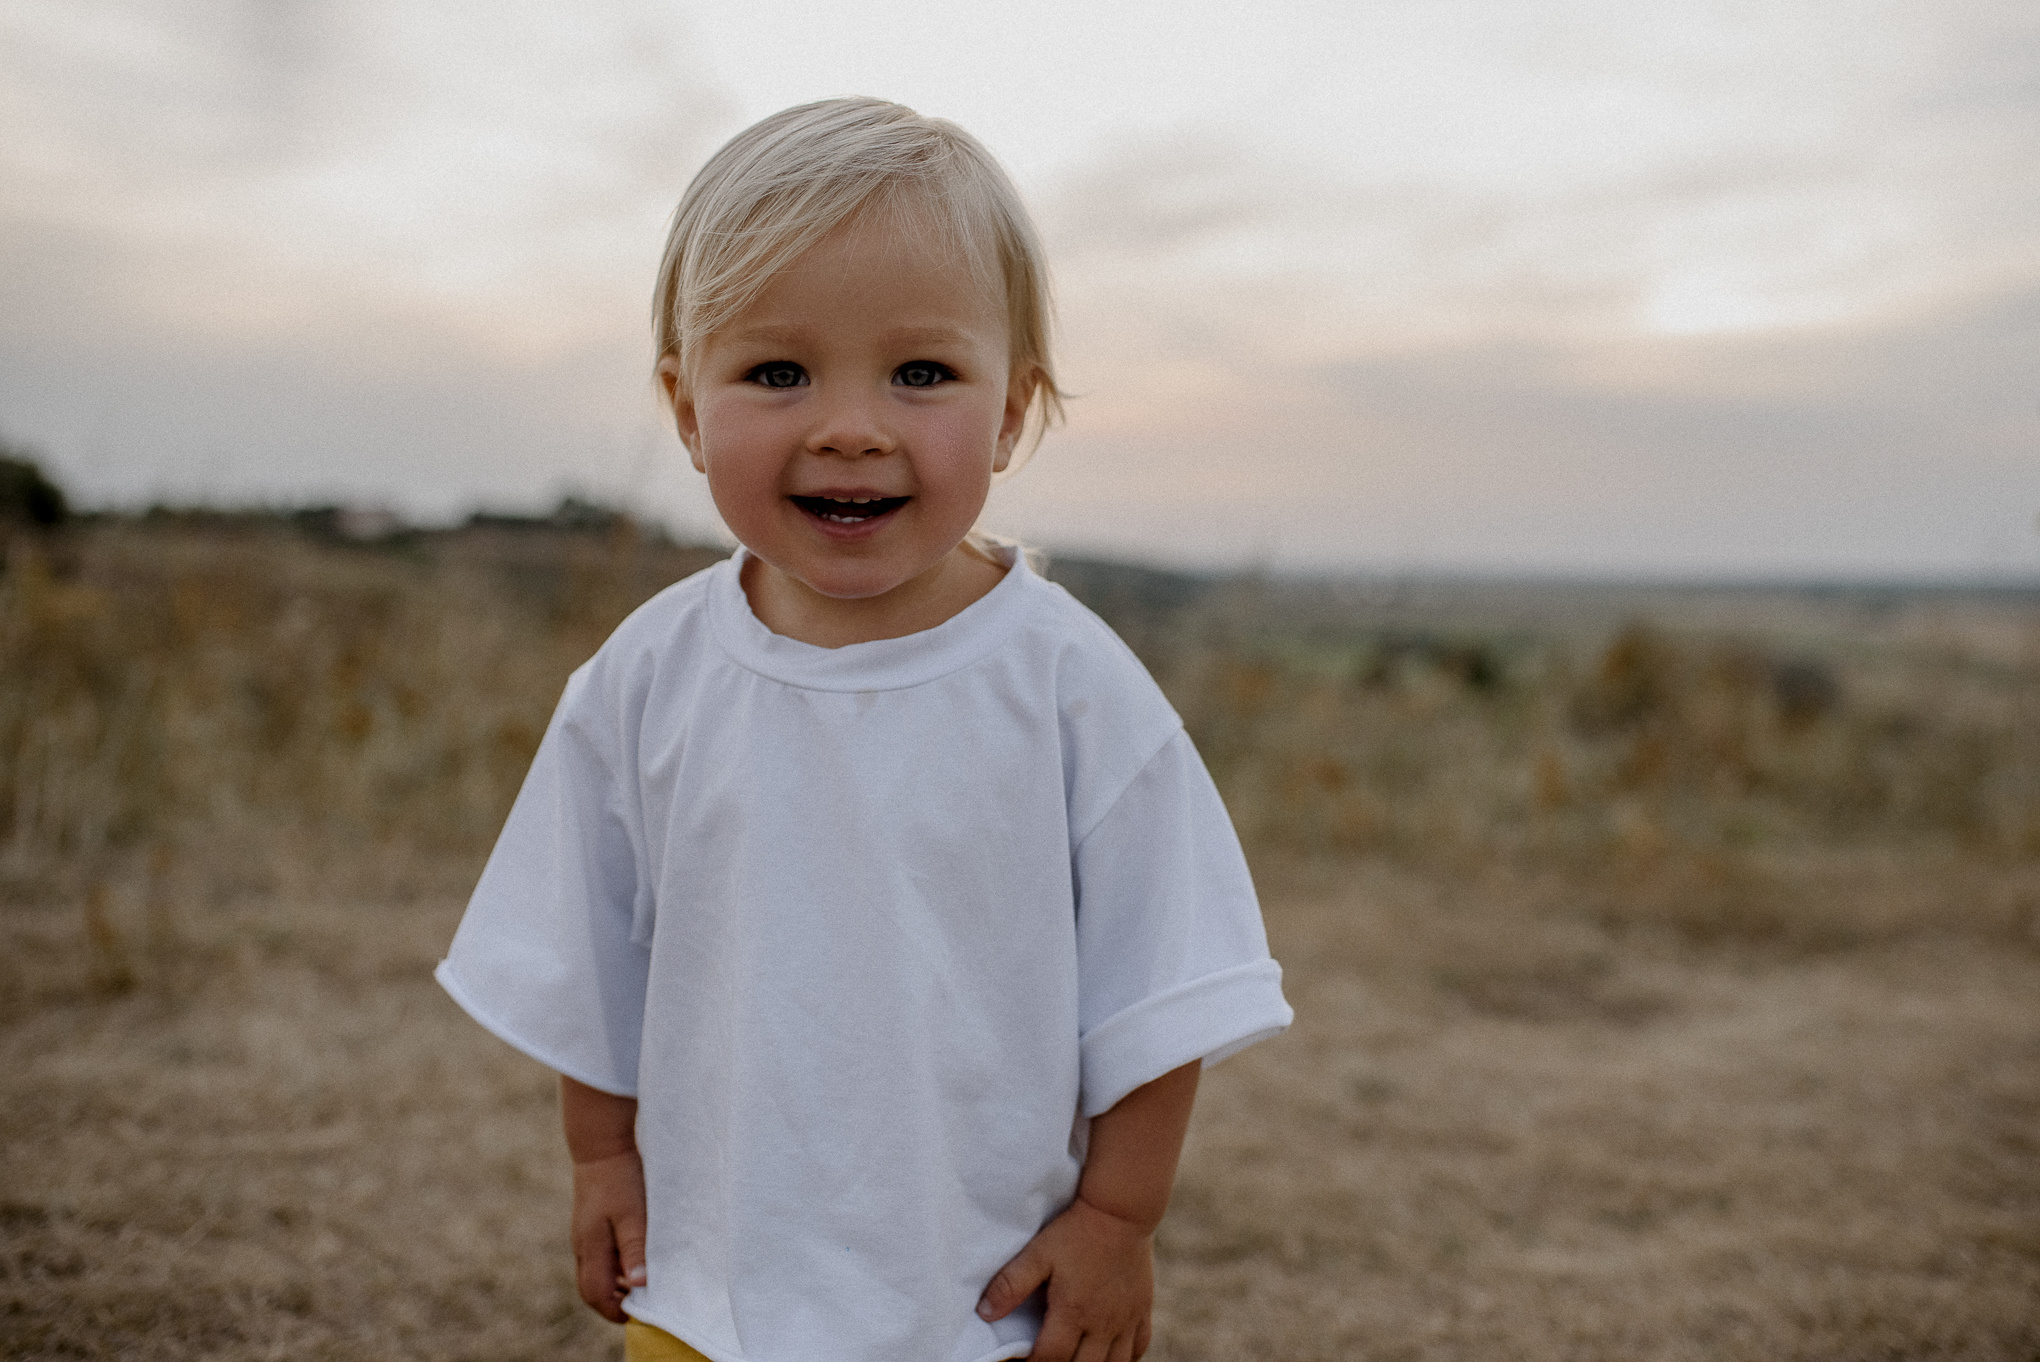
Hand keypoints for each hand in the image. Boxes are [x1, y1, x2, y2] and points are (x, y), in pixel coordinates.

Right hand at [569, 1149, 647, 1321]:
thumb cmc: (620, 1180)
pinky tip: (633, 1258)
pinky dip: (613, 1267)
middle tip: (640, 1305)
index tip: (638, 1315)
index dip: (615, 1310)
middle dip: (612, 1303)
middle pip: (591, 1289)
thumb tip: (639, 1285)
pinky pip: (597, 1258)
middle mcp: (582, 1246)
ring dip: (614, 1284)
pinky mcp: (588, 1226)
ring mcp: (583, 1236)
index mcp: (591, 1248)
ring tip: (642, 1283)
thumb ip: (635, 1250)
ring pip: (594, 1273)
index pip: (596, 1294)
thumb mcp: (633, 1215)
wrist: (601, 1147)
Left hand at [976, 1194, 1154, 1361]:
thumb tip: (984, 1314)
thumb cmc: (1076, 1231)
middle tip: (1049, 1357)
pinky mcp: (1142, 1310)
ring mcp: (1126, 1319)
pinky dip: (1125, 1358)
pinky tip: (1109, 1354)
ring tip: (1076, 1358)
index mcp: (1073, 1312)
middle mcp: (1102, 1323)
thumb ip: (1010, 1284)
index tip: (1023, 1360)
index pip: (1050, 1358)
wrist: (1120, 1211)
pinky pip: (1139, 1347)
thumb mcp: (1038, 1254)